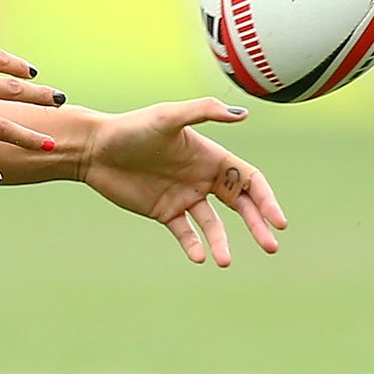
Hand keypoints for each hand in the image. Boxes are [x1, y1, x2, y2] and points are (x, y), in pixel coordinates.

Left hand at [81, 99, 287, 263]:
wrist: (95, 149)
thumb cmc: (132, 127)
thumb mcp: (168, 117)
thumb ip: (204, 112)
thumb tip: (243, 114)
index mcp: (211, 156)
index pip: (249, 181)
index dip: (266, 200)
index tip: (278, 221)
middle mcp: (202, 177)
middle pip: (240, 205)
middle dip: (258, 225)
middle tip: (270, 247)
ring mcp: (184, 196)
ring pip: (213, 225)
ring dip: (222, 242)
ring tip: (224, 261)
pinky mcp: (164, 212)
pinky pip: (186, 232)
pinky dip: (194, 245)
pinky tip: (199, 257)